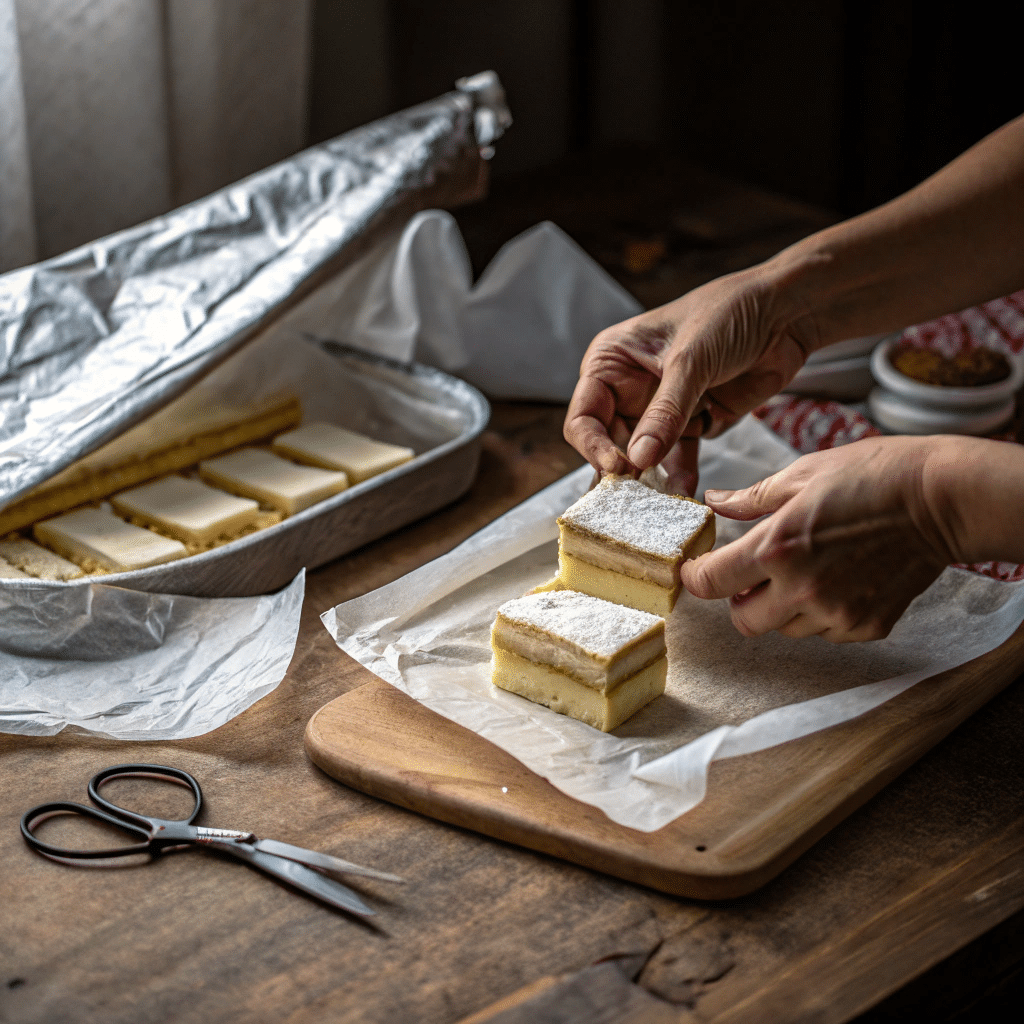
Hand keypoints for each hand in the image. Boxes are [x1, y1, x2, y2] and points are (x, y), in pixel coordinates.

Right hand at [563, 265, 814, 493]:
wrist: (785, 313)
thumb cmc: (729, 313)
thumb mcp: (691, 360)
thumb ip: (665, 412)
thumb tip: (638, 460)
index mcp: (610, 362)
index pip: (584, 416)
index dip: (593, 445)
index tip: (617, 467)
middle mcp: (628, 388)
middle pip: (608, 443)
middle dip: (620, 471)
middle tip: (632, 500)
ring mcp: (659, 410)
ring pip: (642, 457)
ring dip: (649, 482)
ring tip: (657, 507)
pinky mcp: (691, 425)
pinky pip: (678, 460)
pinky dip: (681, 478)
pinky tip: (685, 494)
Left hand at [680, 437, 953, 641]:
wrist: (941, 499)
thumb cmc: (871, 475)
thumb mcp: (802, 475)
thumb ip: (751, 499)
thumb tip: (714, 502)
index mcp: (777, 547)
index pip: (711, 582)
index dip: (696, 576)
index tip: (699, 568)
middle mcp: (803, 589)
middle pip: (743, 620)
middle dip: (739, 599)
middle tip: (753, 574)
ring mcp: (838, 613)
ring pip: (785, 628)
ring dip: (782, 606)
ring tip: (808, 569)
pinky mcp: (868, 626)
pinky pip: (825, 632)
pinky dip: (821, 613)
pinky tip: (838, 580)